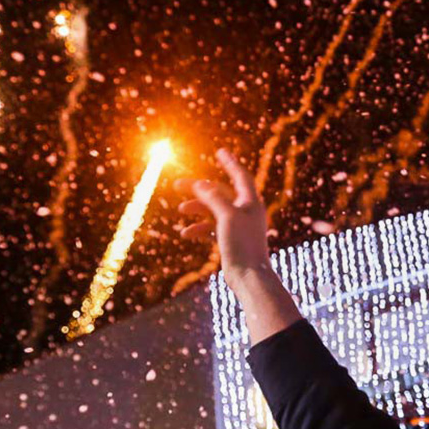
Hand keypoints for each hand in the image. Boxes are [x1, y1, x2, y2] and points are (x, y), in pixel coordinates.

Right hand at [176, 149, 270, 290]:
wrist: (249, 276)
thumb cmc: (242, 245)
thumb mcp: (226, 216)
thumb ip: (213, 198)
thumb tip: (200, 183)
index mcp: (250, 202)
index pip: (241, 175)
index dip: (230, 163)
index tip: (220, 151)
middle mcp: (246, 212)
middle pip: (220, 193)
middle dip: (199, 189)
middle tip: (177, 184)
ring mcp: (238, 226)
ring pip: (214, 210)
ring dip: (197, 208)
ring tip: (181, 210)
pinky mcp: (231, 240)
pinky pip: (212, 228)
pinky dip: (199, 228)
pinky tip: (186, 234)